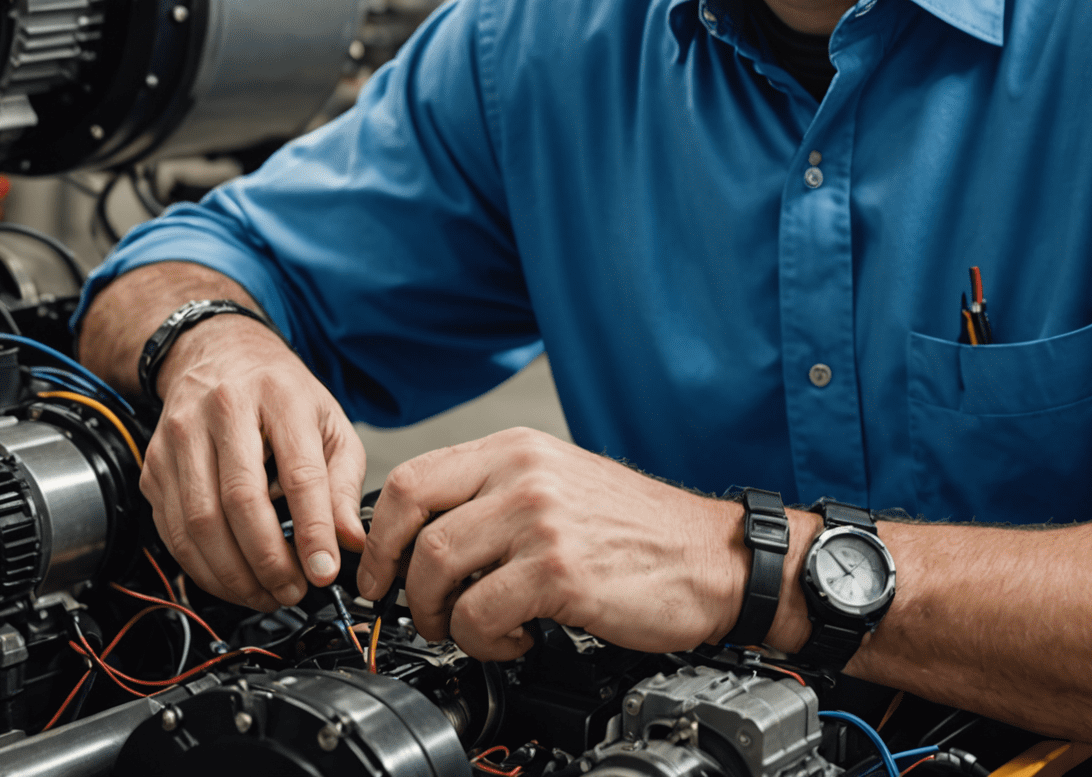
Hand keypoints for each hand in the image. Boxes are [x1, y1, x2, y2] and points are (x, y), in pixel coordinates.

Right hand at [141, 316, 367, 610]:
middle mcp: (224, 410)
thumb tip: (349, 539)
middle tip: (292, 589)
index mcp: (279, 394)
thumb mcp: (329, 421)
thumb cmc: (280, 392)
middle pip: (240, 500)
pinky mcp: (154, 465)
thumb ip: (343, 480)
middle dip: (268, 559)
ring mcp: (181, 437)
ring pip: (200, 522)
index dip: (313, 528)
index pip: (299, 471)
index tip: (323, 570)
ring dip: (234, 573)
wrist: (219, 354)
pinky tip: (230, 578)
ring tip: (265, 592)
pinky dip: (202, 567)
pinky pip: (173, 530)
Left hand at [355, 428, 743, 657]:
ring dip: (442, 617)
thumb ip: (496, 494)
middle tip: (417, 611)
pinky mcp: (557, 570)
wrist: (710, 557)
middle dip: (398, 579)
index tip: (382, 572)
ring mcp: (540, 518)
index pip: (414, 476)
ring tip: (474, 629)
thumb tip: (423, 534)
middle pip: (412, 520)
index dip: (382, 535)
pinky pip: (479, 615)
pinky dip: (485, 642)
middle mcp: (524, 472)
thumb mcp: (560, 484)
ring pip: (436, 569)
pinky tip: (518, 639)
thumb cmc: (637, 530)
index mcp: (518, 449)